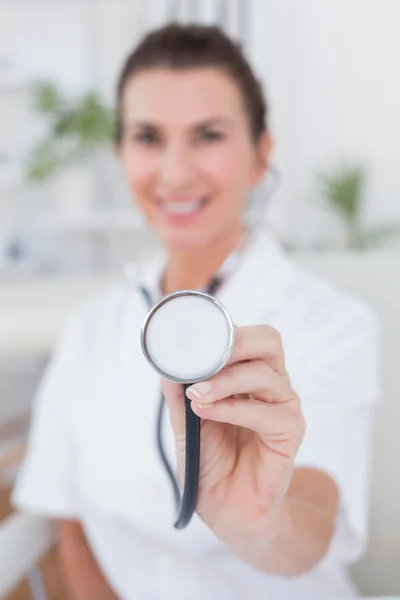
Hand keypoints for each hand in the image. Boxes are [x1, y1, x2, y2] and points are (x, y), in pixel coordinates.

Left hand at [161, 325, 305, 546]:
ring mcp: (284, 407)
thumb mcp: (185, 422)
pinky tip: (208, 412)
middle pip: (268, 340)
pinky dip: (234, 409)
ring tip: (196, 395)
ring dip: (224, 381)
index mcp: (250, 375)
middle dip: (233, 344)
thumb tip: (166, 366)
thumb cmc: (209, 460)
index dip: (224, 332)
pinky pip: (268, 413)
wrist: (224, 507)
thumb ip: (178, 394)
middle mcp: (271, 385)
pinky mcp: (290, 433)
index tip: (190, 342)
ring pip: (262, 374)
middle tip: (201, 358)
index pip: (249, 336)